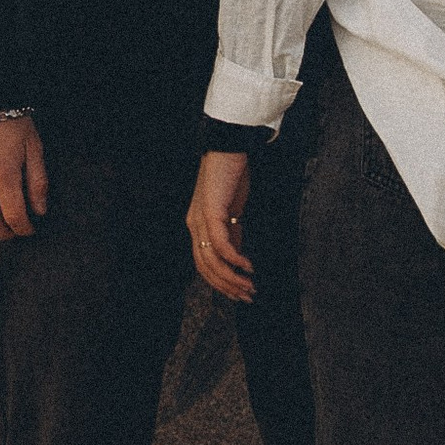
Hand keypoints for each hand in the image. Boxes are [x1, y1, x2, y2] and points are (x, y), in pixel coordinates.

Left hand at [189, 147, 254, 301]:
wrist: (228, 148)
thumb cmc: (231, 175)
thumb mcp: (232, 210)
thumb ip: (232, 232)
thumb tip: (238, 257)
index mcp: (197, 226)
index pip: (204, 265)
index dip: (221, 283)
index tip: (239, 294)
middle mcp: (194, 226)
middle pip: (206, 269)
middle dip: (228, 287)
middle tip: (248, 297)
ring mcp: (200, 220)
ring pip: (212, 261)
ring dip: (232, 278)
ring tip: (250, 287)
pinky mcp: (211, 213)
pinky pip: (221, 245)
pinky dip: (234, 260)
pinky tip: (248, 267)